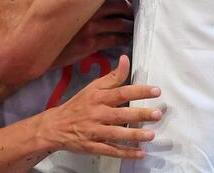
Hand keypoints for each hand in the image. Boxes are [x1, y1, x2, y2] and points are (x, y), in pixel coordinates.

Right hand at [40, 55, 160, 159]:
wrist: (56, 126)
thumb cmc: (79, 104)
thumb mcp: (93, 87)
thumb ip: (112, 76)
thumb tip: (125, 59)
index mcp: (98, 97)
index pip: (121, 92)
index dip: (139, 91)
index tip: (156, 91)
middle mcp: (97, 114)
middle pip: (121, 114)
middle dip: (140, 114)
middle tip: (157, 114)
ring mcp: (95, 132)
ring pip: (117, 134)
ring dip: (134, 135)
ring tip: (151, 135)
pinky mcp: (93, 147)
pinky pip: (112, 150)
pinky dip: (126, 153)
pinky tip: (140, 153)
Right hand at [52, 0, 132, 68]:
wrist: (37, 46)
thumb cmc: (48, 24)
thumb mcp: (60, 5)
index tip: (123, 0)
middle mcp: (89, 10)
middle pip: (121, 5)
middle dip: (130, 10)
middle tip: (131, 15)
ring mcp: (91, 27)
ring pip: (121, 23)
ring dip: (130, 26)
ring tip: (131, 28)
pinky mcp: (91, 43)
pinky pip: (114, 40)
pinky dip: (124, 40)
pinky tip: (125, 40)